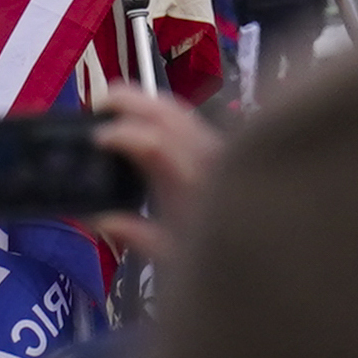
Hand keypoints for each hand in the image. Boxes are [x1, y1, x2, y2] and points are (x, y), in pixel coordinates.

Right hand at [83, 85, 219, 258]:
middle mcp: (207, 157)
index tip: (94, 138)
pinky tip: (147, 118)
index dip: (121, 134)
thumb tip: (97, 218)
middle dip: (130, 101)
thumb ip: (135, 234)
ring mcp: (218, 147)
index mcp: (191, 183)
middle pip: (167, 113)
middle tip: (98, 102)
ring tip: (116, 104)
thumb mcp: (174, 256)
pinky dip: (163, 110)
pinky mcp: (222, 146)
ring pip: (180, 109)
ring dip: (146, 101)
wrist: (262, 240)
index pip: (153, 143)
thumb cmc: (222, 255)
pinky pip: (190, 117)